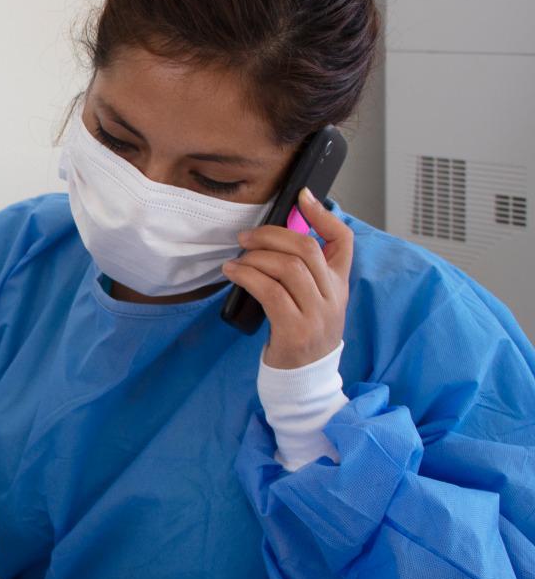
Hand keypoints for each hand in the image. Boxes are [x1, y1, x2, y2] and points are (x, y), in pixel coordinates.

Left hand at [221, 188, 352, 368]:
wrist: (303, 381)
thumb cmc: (299, 335)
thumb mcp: (310, 302)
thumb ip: (301, 274)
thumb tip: (272, 239)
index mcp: (339, 286)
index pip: (344, 242)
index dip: (324, 215)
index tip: (302, 196)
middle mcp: (333, 297)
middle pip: (308, 249)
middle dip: (272, 235)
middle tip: (246, 237)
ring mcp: (317, 315)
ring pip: (289, 268)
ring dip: (256, 257)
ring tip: (236, 259)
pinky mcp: (295, 330)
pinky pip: (271, 292)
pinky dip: (247, 276)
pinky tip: (232, 273)